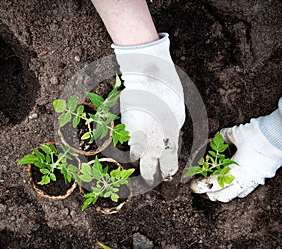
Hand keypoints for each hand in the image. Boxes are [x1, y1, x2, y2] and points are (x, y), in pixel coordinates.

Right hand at [112, 33, 184, 182]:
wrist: (147, 78)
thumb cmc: (168, 94)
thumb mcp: (179, 116)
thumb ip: (173, 133)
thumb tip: (168, 143)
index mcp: (169, 141)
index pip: (168, 167)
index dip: (166, 173)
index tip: (165, 174)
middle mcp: (151, 143)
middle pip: (147, 170)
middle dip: (149, 176)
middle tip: (149, 177)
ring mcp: (135, 136)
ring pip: (134, 157)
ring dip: (138, 158)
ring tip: (140, 156)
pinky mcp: (124, 127)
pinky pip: (127, 142)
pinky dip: (131, 143)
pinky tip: (134, 138)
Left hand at [191, 104, 281, 201]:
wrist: (280, 133)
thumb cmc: (258, 135)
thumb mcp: (235, 134)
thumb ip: (222, 138)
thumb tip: (216, 138)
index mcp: (235, 171)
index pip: (213, 184)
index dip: (201, 186)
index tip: (193, 187)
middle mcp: (245, 179)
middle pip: (224, 195)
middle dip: (211, 194)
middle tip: (203, 189)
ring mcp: (256, 179)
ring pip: (237, 193)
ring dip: (225, 192)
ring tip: (217, 187)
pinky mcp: (263, 175)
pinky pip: (248, 187)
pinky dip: (238, 187)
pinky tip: (235, 181)